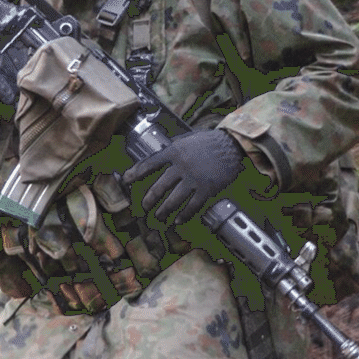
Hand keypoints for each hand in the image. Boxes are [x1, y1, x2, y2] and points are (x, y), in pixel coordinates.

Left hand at [123, 129, 244, 224]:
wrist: (232, 145)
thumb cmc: (210, 141)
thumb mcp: (187, 138)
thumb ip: (173, 147)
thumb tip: (160, 155)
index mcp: (174, 151)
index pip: (149, 164)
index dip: (135, 173)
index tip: (126, 180)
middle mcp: (181, 166)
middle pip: (159, 188)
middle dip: (149, 200)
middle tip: (145, 207)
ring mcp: (194, 179)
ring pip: (173, 201)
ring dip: (164, 211)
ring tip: (159, 217)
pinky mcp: (207, 190)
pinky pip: (192, 207)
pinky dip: (184, 216)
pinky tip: (178, 221)